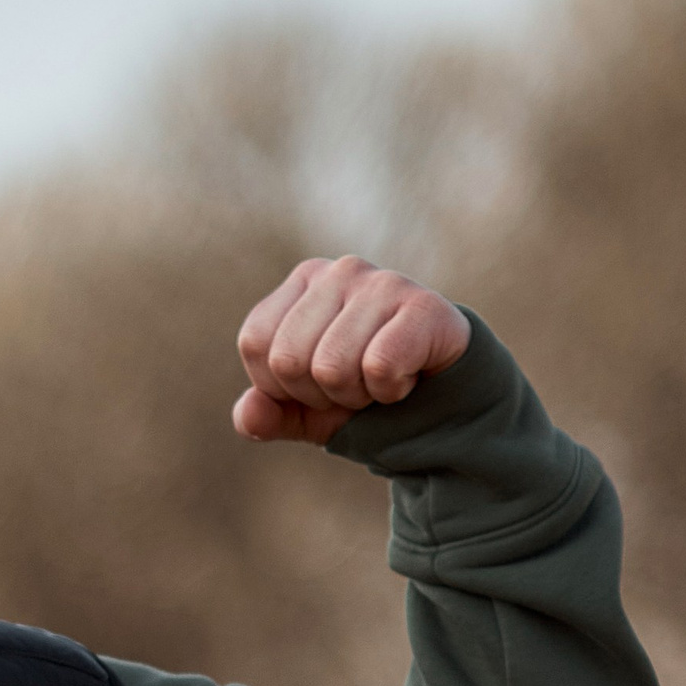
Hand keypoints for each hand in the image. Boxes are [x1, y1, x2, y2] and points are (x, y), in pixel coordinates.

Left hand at [234, 258, 469, 446]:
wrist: (439, 400)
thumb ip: (266, 415)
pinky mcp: (423, 306)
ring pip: (332, 368)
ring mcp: (382, 282)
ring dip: (357, 395)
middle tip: (355, 384)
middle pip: (289, 359)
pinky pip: (379, 367)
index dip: (282, 384)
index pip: (256, 343)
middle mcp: (338, 270)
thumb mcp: (304, 412)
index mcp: (302, 283)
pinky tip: (409, 375)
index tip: (318, 383)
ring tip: (381, 379)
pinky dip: (390, 392)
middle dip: (319, 394)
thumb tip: (247, 415)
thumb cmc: (364, 394)